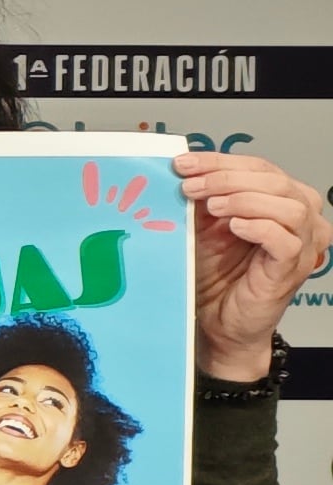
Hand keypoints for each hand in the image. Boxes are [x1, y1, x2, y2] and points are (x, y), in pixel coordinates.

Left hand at [176, 147, 329, 385]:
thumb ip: (202, 200)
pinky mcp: (292, 269)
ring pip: (288, 205)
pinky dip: (260, 227)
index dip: (221, 161)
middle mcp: (300, 219)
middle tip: (190, 185)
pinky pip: (287, 241)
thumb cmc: (217, 277)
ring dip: (244, 199)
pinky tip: (234, 226)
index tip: (183, 163)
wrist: (218, 323)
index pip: (259, 167)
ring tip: (211, 206)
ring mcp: (302, 244)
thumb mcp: (204, 229)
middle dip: (227, 178)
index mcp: (281, 201)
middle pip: (275, 181)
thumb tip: (182, 172)